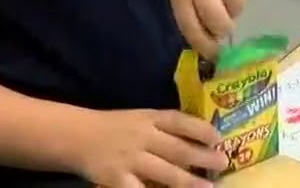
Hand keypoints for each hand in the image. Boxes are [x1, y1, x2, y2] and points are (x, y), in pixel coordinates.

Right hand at [78, 109, 226, 187]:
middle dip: (202, 156)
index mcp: (149, 118)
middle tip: (222, 162)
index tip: (218, 138)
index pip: (178, 121)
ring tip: (208, 187)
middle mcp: (142, 136)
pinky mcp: (117, 179)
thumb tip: (198, 137)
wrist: (77, 136)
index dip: (200, 129)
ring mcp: (130, 159)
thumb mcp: (139, 119)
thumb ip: (163, 127)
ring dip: (188, 181)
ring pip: (165, 172)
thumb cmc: (114, 127)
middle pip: (177, 147)